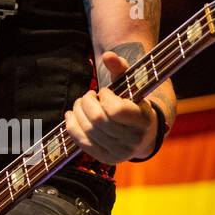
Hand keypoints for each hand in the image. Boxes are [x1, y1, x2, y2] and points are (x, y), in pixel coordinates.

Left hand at [64, 50, 158, 164]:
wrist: (142, 134)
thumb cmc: (134, 104)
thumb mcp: (132, 85)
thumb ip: (121, 68)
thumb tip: (107, 55)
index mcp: (144, 121)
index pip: (116, 110)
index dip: (105, 97)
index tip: (105, 92)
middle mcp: (134, 140)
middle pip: (98, 120)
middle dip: (87, 102)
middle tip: (88, 95)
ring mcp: (120, 153)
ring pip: (88, 130)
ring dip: (78, 112)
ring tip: (81, 103)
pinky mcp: (106, 159)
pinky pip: (81, 142)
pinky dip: (71, 126)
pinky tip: (71, 115)